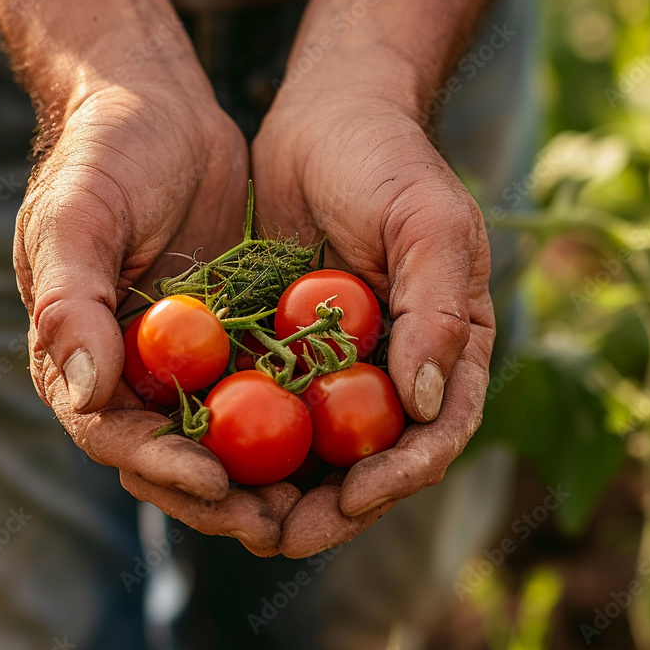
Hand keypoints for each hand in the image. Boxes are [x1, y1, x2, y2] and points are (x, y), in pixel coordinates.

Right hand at [13, 78, 296, 554]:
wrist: (156, 106)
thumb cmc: (103, 155)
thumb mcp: (75, 216)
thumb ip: (71, 300)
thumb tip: (82, 389)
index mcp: (80, 353)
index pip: (113, 433)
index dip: (161, 466)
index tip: (215, 482)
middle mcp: (134, 367)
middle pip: (172, 454)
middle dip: (222, 496)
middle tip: (277, 523)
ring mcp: (188, 354)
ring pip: (224, 434)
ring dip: (263, 475)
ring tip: (315, 503)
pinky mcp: (235, 331)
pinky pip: (265, 386)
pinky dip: (292, 417)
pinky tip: (336, 437)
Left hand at [251, 88, 495, 557]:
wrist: (326, 116)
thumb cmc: (390, 163)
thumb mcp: (429, 224)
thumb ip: (434, 312)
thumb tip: (423, 406)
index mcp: (446, 348)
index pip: (436, 435)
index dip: (398, 477)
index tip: (352, 498)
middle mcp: (397, 370)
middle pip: (372, 464)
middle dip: (331, 508)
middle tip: (279, 533)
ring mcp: (340, 366)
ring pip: (315, 453)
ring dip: (279, 491)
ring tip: (235, 514)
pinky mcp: (286, 352)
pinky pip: (266, 411)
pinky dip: (241, 443)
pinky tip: (203, 459)